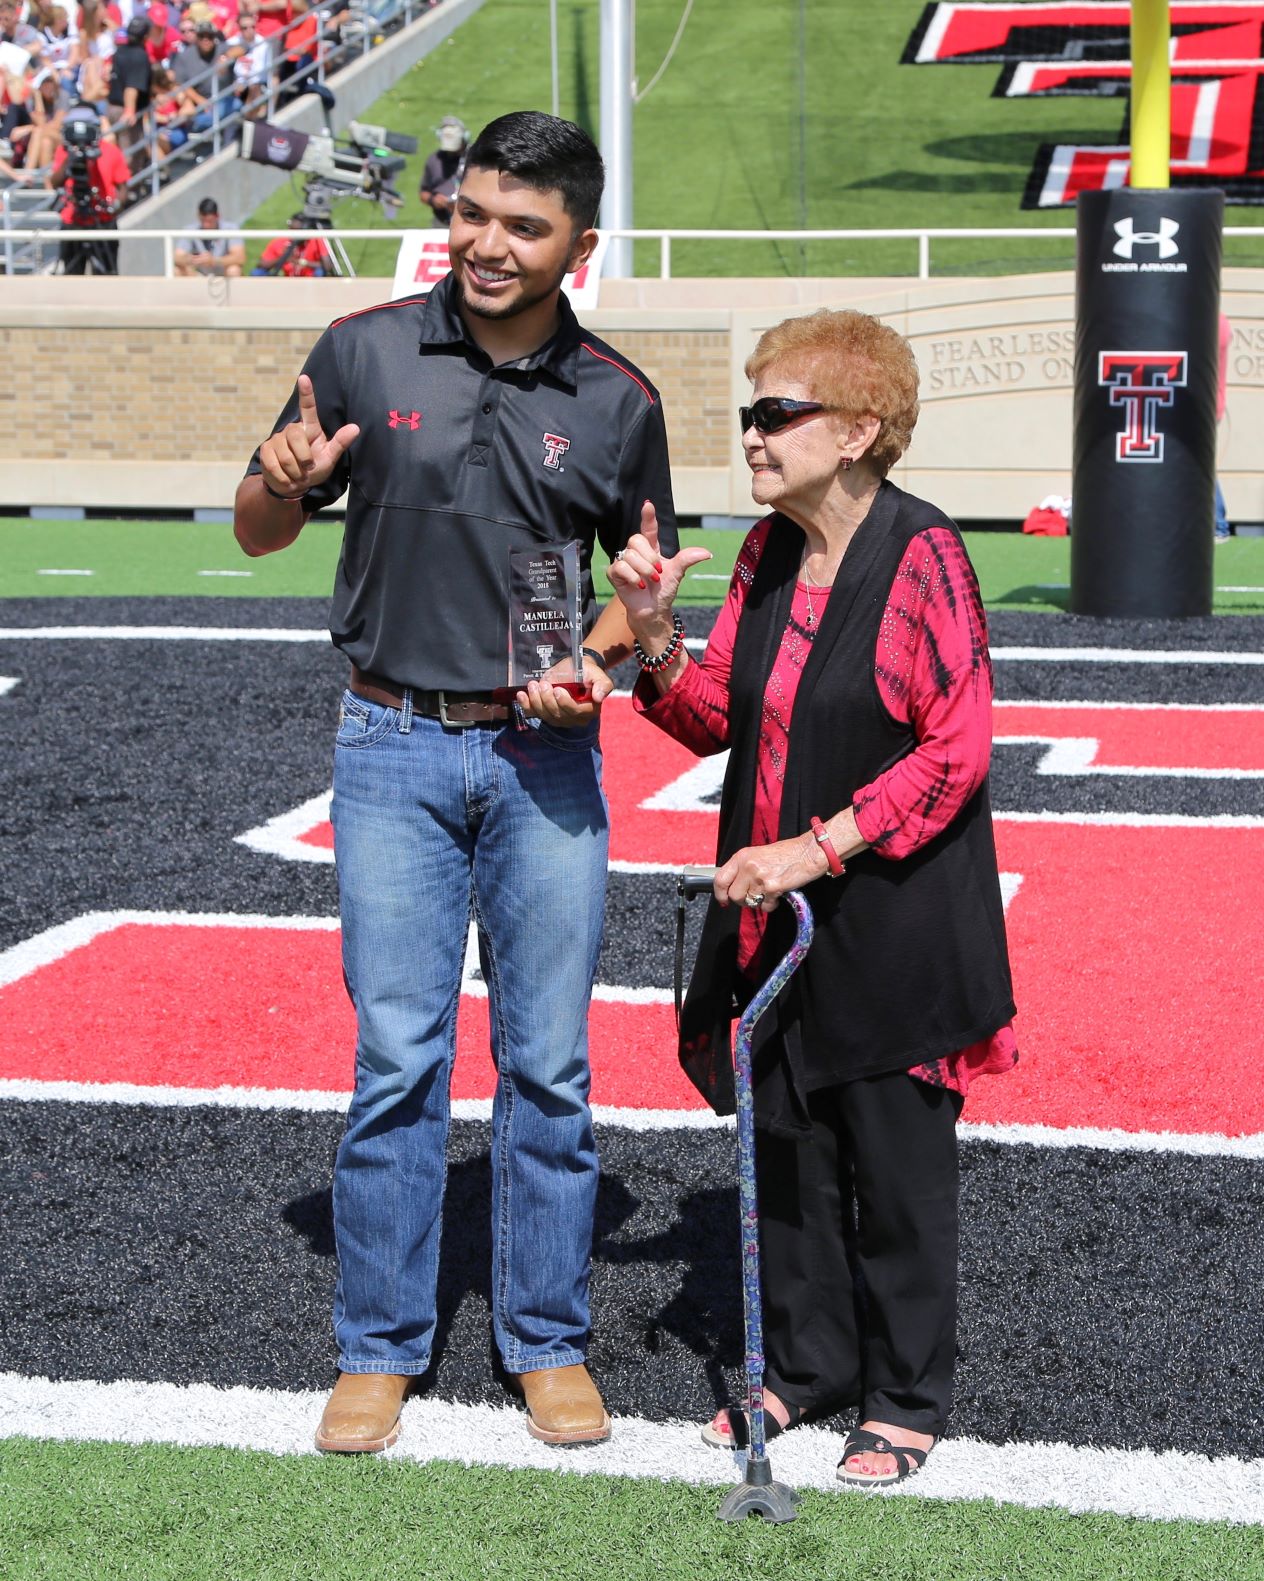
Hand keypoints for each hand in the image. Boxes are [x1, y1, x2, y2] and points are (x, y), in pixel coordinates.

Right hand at [259, 373, 359, 500]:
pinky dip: (284, 478)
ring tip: (298, 475)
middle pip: (296, 436)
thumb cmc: (313, 469)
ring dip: (295, 472)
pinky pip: (274, 465)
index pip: (308, 408)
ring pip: (286, 455)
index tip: (304, 378)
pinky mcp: (265, 450)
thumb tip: (356, 427)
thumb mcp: (329, 458)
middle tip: (308, 468)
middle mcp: (291, 429)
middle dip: (304, 458)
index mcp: (309, 428)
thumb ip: (340, 443)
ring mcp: (276, 439)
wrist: (292, 485)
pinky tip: (287, 479)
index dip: (306, 393)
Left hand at [515, 656, 612, 724]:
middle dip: (547, 700)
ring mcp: (559, 717)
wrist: (575, 669)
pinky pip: (534, 713)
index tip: (557, 689)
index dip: (565, 703)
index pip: (575, 712)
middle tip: (542, 684)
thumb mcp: (598, 674)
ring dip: (536, 701)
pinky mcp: (545, 713)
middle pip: (558, 715)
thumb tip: (599, 697)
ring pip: (545, 715)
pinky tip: (521, 695)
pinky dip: (526, 705)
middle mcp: (574, 718)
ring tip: (533, 685)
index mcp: (589, 710)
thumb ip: (603, 684)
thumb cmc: (586, 671)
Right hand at [605, 501, 712, 638]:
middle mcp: (636, 553)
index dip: (648, 517)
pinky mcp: (615, 574)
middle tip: (658, 572)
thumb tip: (707, 553)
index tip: (648, 504)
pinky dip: (633, 577)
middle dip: (649, 557)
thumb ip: (687, 559)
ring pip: (629, 555)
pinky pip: (620, 567)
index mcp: (651, 548)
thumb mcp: (677, 572)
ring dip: (644, 570)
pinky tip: (640, 585)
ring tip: (650, 582)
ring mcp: (624, 562)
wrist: (654, 610)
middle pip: (636, 539)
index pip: (648, 529)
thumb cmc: (663, 590)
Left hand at [714, 835, 826, 911]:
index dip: (720, 893)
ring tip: (769, 892)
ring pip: (749, 902)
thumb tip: (734, 886)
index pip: (720, 878)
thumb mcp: (759, 855)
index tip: (723, 900)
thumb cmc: (787, 854)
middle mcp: (748, 866)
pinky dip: (772, 904)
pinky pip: (765, 906)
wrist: (808, 853)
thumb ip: (744, 869)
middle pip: (734, 895)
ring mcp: (759, 877)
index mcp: (742, 856)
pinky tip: (779, 894)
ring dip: (759, 902)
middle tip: (755, 896)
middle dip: (744, 900)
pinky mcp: (772, 887)